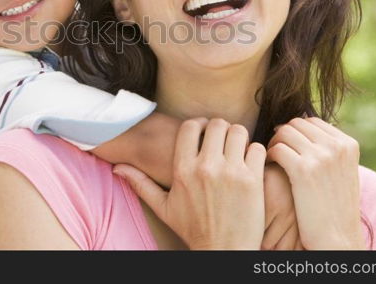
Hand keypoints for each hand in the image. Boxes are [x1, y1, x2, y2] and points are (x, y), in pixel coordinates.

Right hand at [113, 118, 265, 248]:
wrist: (223, 251)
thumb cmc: (193, 229)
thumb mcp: (163, 207)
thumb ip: (141, 183)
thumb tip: (117, 168)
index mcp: (183, 170)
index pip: (191, 125)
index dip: (199, 124)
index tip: (205, 132)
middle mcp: (206, 167)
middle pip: (217, 124)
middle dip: (221, 129)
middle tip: (223, 140)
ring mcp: (231, 173)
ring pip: (238, 131)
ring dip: (239, 138)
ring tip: (238, 149)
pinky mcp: (252, 180)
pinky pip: (257, 148)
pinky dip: (256, 152)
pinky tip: (251, 162)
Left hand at [267, 117, 364, 248]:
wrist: (337, 238)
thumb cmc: (333, 207)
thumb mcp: (340, 172)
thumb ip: (327, 150)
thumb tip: (299, 128)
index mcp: (348, 144)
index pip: (311, 121)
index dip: (295, 131)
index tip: (287, 145)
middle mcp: (337, 146)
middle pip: (296, 124)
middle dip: (283, 135)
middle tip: (276, 151)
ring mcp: (321, 156)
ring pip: (284, 133)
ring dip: (273, 144)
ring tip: (272, 159)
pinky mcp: (304, 169)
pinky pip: (276, 148)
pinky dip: (268, 155)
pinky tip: (269, 167)